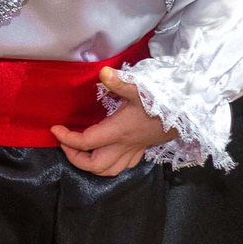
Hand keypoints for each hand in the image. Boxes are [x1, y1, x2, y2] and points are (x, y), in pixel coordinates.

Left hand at [51, 69, 173, 176]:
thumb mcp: (141, 88)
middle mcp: (123, 145)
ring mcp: (133, 150)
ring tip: (79, 150)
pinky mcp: (140, 150)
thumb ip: (120, 82)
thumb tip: (103, 73)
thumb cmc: (163, 101)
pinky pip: (121, 166)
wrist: (187, 114)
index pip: (85, 142)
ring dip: (90, 165)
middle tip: (65, 142)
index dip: (66, 139)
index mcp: (118, 131)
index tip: (55, 129)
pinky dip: (108, 164)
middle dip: (75, 158)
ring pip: (108, 171)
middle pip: (94, 165)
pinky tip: (104, 152)